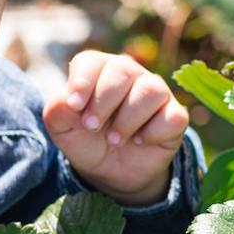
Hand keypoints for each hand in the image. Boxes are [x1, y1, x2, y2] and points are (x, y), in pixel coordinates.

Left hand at [42, 50, 188, 205]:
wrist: (109, 172)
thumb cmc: (85, 140)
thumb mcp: (61, 129)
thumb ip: (59, 110)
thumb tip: (74, 104)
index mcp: (98, 71)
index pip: (91, 61)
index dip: (82, 82)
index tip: (74, 106)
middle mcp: (130, 76)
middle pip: (122, 69)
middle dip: (103, 100)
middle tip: (91, 127)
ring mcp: (156, 94)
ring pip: (151, 90)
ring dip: (128, 119)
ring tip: (113, 140)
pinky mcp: (175, 116)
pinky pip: (173, 116)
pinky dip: (153, 132)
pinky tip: (139, 141)